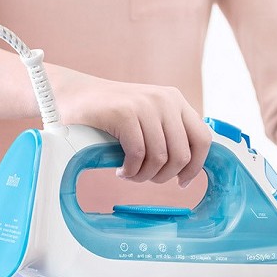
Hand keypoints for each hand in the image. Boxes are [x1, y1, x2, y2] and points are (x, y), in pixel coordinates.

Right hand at [56, 71, 212, 186]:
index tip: (182, 182)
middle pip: (182, 155)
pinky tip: (121, 170)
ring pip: (160, 159)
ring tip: (130, 175)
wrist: (73, 95)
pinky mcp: (124, 113)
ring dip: (144, 176)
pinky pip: (138, 155)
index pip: (203, 138)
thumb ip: (168, 134)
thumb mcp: (147, 117)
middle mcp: (165, 100)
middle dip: (164, 176)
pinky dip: (130, 170)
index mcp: (175, 101)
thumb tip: (187, 169)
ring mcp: (145, 105)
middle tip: (146, 179)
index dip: (195, 166)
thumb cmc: (109, 114)